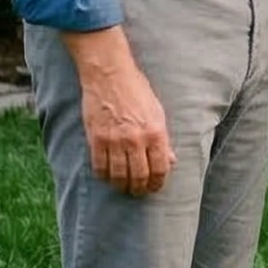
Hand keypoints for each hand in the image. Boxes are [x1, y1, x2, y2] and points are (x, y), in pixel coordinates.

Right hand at [66, 32, 174, 195]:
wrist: (110, 76)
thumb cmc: (137, 91)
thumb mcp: (157, 112)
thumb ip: (163, 138)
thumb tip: (170, 160)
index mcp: (155, 132)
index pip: (160, 168)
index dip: (158, 182)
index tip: (155, 187)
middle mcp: (136, 139)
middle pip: (139, 176)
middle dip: (140, 189)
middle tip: (139, 191)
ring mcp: (114, 141)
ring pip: (118, 176)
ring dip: (122, 186)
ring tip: (124, 187)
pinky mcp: (96, 140)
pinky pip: (99, 168)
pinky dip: (104, 176)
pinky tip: (108, 176)